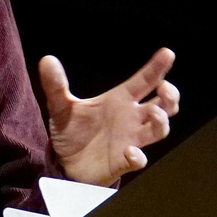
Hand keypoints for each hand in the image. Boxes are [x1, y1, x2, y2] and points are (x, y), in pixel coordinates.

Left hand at [39, 48, 178, 186]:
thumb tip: (46, 60)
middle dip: (170, 96)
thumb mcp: (60, 106)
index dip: (157, 68)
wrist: (63, 162)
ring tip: (154, 114)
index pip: (144, 81)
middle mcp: (131, 118)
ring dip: (161, 122)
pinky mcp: (123, 161)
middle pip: (163, 105)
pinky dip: (137, 156)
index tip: (167, 53)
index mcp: (119, 100)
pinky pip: (138, 159)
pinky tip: (129, 151)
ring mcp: (130, 140)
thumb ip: (55, 85)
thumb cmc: (70, 131)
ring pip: (159, 130)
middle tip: (164, 88)